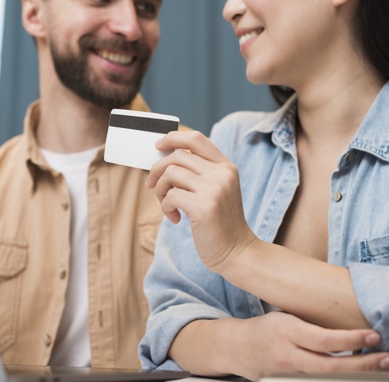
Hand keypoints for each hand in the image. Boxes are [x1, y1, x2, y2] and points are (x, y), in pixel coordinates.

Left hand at [146, 130, 255, 272]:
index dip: (173, 138)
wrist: (236, 251)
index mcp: (226, 167)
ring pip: (171, 173)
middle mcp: (222, 174)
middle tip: (152, 186)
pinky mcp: (204, 207)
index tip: (158, 145)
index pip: (196, 139)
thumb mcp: (216, 190)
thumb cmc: (220, 222)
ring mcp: (214, 189)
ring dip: (160, 190)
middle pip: (178, 156)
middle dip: (158, 169)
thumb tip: (164, 160)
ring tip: (167, 205)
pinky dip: (166, 207)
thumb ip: (198, 173)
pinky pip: (171, 196)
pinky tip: (175, 218)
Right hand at [188, 312, 388, 380]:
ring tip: (382, 367)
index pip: (323, 340)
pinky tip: (360, 374)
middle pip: (330, 367)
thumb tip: (349, 320)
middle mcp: (288, 355)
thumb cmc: (267, 328)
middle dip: (364, 364)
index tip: (374, 335)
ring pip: (328, 379)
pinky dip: (343, 379)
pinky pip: (322, 381)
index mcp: (286, 331)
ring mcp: (290, 374)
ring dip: (358, 374)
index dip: (350, 340)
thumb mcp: (287, 317)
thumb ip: (313, 325)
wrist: (239, 349)